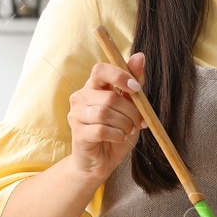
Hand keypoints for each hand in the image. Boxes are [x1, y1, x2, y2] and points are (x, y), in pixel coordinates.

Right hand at [68, 53, 147, 182]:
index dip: (119, 76)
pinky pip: (101, 129)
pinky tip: (118, 138)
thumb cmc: (116, 131)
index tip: (136, 88)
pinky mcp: (77, 133)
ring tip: (127, 130)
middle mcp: (81, 97)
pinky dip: (116, 135)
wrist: (103, 161)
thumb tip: (140, 55)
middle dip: (131, 111)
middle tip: (137, 122)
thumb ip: (133, 83)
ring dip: (124, 124)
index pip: (100, 69)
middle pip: (110, 96)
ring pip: (105, 113)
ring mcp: (76, 114)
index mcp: (94, 86)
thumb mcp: (131, 106)